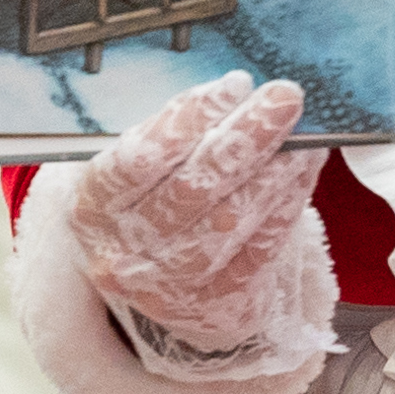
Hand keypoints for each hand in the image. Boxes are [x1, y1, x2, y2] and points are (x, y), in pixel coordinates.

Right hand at [68, 71, 335, 363]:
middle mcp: (124, 252)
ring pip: (228, 221)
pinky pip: (258, 252)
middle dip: (244, 138)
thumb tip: (237, 93)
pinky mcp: (216, 307)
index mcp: (92, 207)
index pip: (137, 159)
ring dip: (273, 172)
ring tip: (302, 135)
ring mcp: (170, 286)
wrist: (158, 287)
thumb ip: (174, 135)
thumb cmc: (149, 206)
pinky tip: (301, 172)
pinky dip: (285, 207)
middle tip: (284, 98)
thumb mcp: (138, 173)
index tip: (234, 86)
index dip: (189, 120)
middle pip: (190, 189)